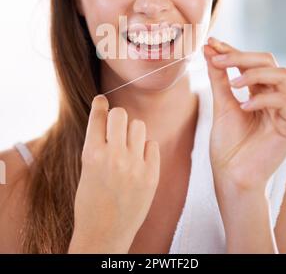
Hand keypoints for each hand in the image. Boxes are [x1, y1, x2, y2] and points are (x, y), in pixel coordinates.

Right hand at [68, 95, 159, 253]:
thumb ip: (97, 145)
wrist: (104, 234)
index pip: (98, 115)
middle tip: (115, 126)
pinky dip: (145, 148)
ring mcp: (134, 165)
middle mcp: (113, 156)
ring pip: (138, 125)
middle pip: (121, 114)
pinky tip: (138, 159)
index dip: (100, 104)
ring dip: (131, 131)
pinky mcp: (151, 175)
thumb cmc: (90, 202)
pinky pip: (151, 144)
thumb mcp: (86, 169)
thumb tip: (108, 119)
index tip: (102, 100)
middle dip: (116, 117)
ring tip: (127, 146)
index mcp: (92, 154)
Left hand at [203, 36, 285, 191]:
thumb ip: (218, 78)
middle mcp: (275, 98)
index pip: (251, 62)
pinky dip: (262, 99)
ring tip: (233, 83)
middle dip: (242, 56)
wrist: (231, 176)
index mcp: (260, 92)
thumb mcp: (221, 104)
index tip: (211, 43)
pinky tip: (244, 106)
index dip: (233, 50)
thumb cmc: (227, 144)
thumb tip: (209, 49)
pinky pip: (283, 102)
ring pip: (281, 75)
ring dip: (254, 73)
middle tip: (218, 58)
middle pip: (269, 62)